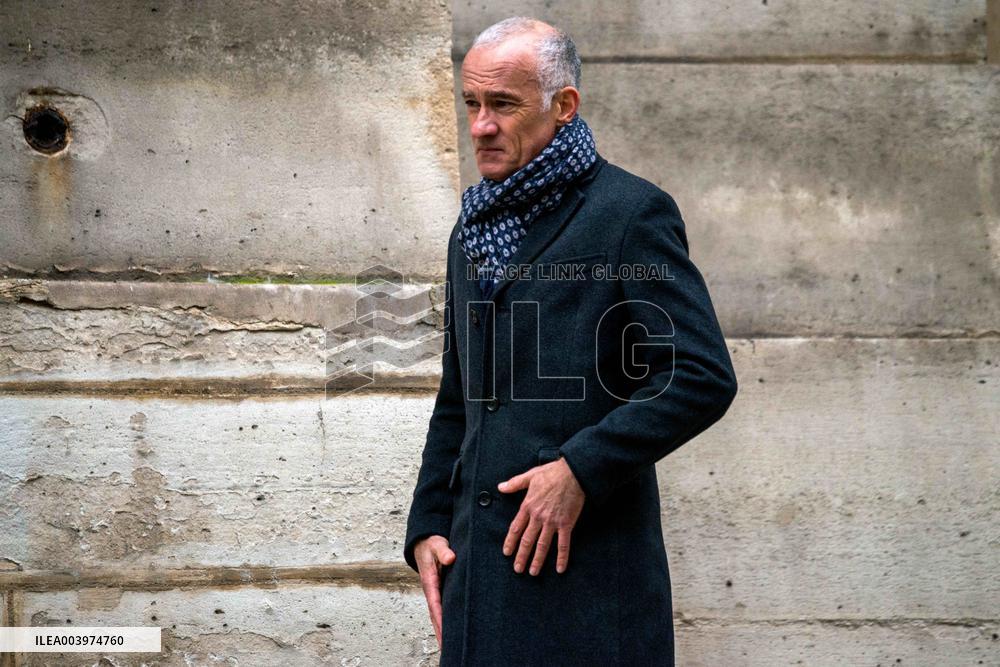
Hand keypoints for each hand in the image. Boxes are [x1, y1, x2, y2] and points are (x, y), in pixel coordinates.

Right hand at [413, 535, 455, 647]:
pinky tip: (454, 630)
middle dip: (441, 633)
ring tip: (451, 648)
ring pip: (439, 615)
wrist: (424, 542)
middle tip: (448, 651)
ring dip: (444, 630)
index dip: (441, 620)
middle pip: (437, 616)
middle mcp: (432, 591)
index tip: (445, 635)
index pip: (436, 605)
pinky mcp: (441, 590)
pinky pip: (443, 608)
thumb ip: (443, 551)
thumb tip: (450, 559)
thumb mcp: (437, 544)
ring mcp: (436, 592)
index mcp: (430, 582)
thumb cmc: (431, 544)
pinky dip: (447, 621)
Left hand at [497, 456, 584, 574]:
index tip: (507, 553)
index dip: (510, 541)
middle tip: (517, 569)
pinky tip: (560, 569)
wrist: (573, 473)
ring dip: (537, 560)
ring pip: (542, 545)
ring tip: (532, 572)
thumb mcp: (530, 475)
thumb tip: (500, 487)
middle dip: (521, 556)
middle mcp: (538, 517)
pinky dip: (562, 557)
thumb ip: (515, 483)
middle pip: (527, 540)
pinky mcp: (566, 524)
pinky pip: (563, 544)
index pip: (516, 528)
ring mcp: (552, 522)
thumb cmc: (552, 473)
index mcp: (528, 506)